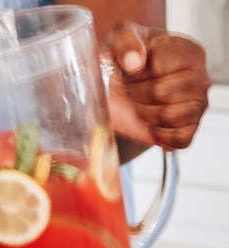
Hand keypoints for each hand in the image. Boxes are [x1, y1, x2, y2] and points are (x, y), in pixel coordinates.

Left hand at [104, 22, 210, 149]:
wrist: (116, 91)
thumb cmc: (124, 62)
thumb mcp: (120, 39)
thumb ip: (126, 41)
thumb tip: (136, 63)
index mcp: (189, 52)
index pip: (159, 67)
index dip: (136, 74)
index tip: (132, 71)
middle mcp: (200, 78)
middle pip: (162, 93)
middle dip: (138, 95)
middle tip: (134, 90)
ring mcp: (197, 106)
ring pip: (169, 117)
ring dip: (146, 115)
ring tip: (142, 105)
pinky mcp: (188, 130)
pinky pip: (177, 139)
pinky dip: (158, 136)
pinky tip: (151, 124)